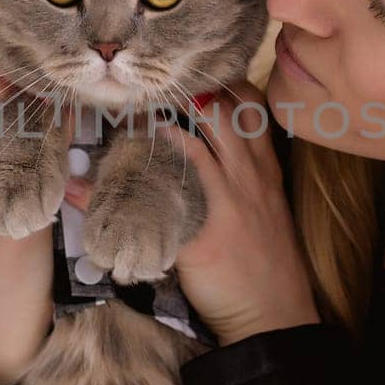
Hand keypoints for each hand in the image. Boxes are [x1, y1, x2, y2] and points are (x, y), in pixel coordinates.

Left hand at [63, 78, 320, 346]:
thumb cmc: (267, 265)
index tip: (190, 69)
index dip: (223, 79)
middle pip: (226, 110)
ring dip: (165, 117)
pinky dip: (135, 177)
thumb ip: (239, 181)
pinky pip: (168, 195)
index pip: (252, 105)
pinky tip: (110, 165)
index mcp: (265, 170)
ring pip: (202, 140)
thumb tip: (198, 156)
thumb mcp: (263, 213)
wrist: (274, 316)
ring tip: (130, 103)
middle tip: (151, 77)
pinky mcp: (205, 233)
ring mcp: (229, 201)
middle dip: (190, 87)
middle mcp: (250, 176)